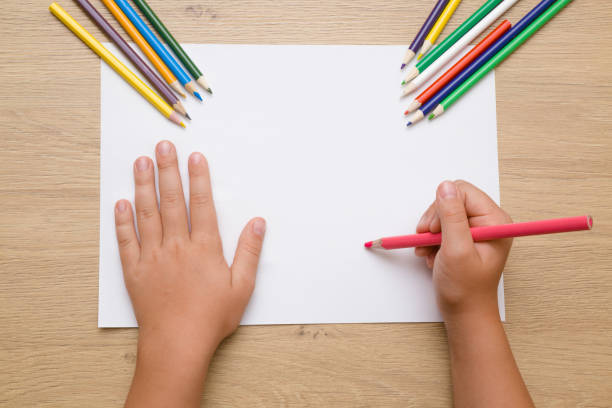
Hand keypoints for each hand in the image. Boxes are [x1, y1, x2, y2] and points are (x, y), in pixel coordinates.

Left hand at [114, 140, 265, 406]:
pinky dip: (123, 221)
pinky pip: (126, 241)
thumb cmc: (211, 318)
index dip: (198, 178)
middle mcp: (176, 246)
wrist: (177, 344)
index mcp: (204, 248)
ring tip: (141, 162)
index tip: (194, 157)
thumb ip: (249, 252)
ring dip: (143, 186)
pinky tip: (121, 203)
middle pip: (171, 201)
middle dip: (167, 171)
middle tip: (162, 146)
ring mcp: (153, 257)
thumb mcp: (242, 287)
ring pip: (147, 214)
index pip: (201, 204)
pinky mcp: (135, 271)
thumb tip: (258, 223)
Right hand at [415, 180, 511, 319]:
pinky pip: (442, 226)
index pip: (463, 192)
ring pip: (443, 213)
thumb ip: (451, 217)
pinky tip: (431, 254)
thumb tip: (445, 186)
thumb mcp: (456, 250)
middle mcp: (488, 222)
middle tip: (428, 240)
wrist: (465, 313)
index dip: (443, 207)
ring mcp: (476, 230)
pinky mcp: (464, 237)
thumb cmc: (466, 289)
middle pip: (452, 200)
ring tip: (428, 251)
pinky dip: (431, 239)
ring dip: (430, 231)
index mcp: (495, 221)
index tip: (433, 230)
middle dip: (434, 220)